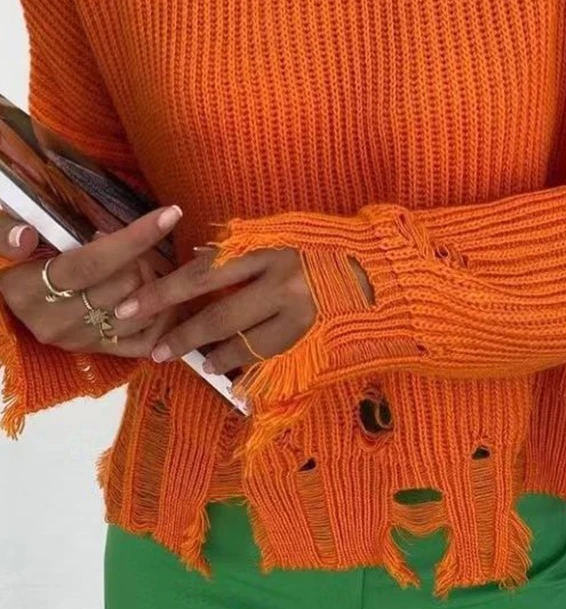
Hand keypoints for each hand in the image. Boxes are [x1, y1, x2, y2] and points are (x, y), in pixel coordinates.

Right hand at [0, 204, 182, 356]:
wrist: (4, 298)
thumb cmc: (9, 261)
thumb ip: (6, 232)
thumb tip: (24, 237)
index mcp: (28, 290)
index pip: (92, 264)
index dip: (133, 238)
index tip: (169, 215)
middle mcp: (55, 322)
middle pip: (124, 285)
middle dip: (141, 256)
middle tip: (133, 242)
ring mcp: (77, 341)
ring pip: (140, 312)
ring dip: (152, 281)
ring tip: (139, 264)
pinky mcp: (95, 352)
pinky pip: (146, 341)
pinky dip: (163, 316)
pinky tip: (162, 292)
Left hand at [111, 246, 372, 375]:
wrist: (391, 275)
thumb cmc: (336, 249)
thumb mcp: (289, 236)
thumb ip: (248, 249)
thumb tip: (201, 259)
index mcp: (270, 249)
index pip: (203, 272)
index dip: (164, 291)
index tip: (131, 306)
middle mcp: (282, 282)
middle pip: (217, 314)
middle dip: (180, 335)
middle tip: (156, 351)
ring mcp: (300, 316)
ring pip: (242, 345)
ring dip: (214, 356)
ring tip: (200, 360)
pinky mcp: (314, 341)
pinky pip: (268, 361)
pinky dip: (245, 368)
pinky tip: (232, 373)